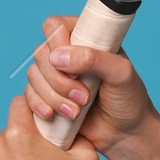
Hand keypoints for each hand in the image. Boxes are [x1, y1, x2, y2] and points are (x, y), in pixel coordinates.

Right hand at [25, 15, 153, 151]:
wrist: (126, 133)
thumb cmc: (129, 99)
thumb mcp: (120, 74)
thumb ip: (93, 59)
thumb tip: (58, 57)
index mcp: (85, 37)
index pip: (55, 26)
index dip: (57, 45)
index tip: (74, 68)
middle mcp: (68, 53)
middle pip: (41, 54)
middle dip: (59, 80)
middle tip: (84, 97)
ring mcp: (56, 75)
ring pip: (33, 75)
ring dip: (52, 96)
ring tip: (76, 112)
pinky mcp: (48, 96)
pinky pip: (29, 94)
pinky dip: (38, 105)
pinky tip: (51, 115)